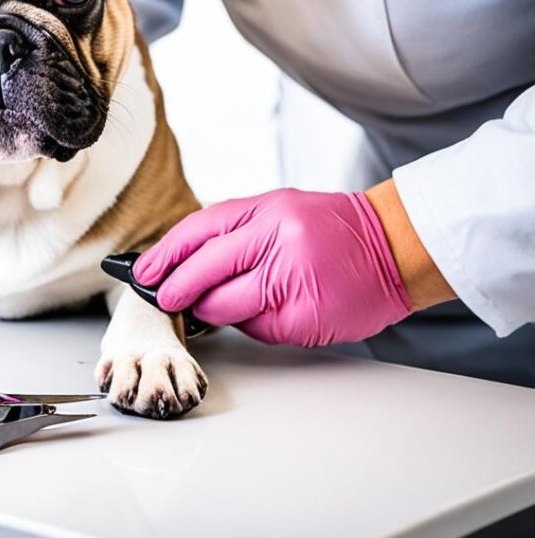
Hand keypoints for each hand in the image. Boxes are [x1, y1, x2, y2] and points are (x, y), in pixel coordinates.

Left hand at [133, 189, 412, 346]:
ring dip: (209, 310)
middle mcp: (278, 241)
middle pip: (206, 270)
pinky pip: (258, 328)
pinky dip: (249, 324)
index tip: (143, 271)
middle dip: (177, 289)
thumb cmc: (331, 228)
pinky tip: (256, 313)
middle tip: (164, 298)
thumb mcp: (279, 210)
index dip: (165, 254)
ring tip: (206, 306)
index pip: (199, 231)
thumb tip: (181, 260)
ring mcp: (293, 280)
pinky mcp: (306, 316)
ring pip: (227, 305)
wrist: (394, 246)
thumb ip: (234, 231)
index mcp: (267, 210)